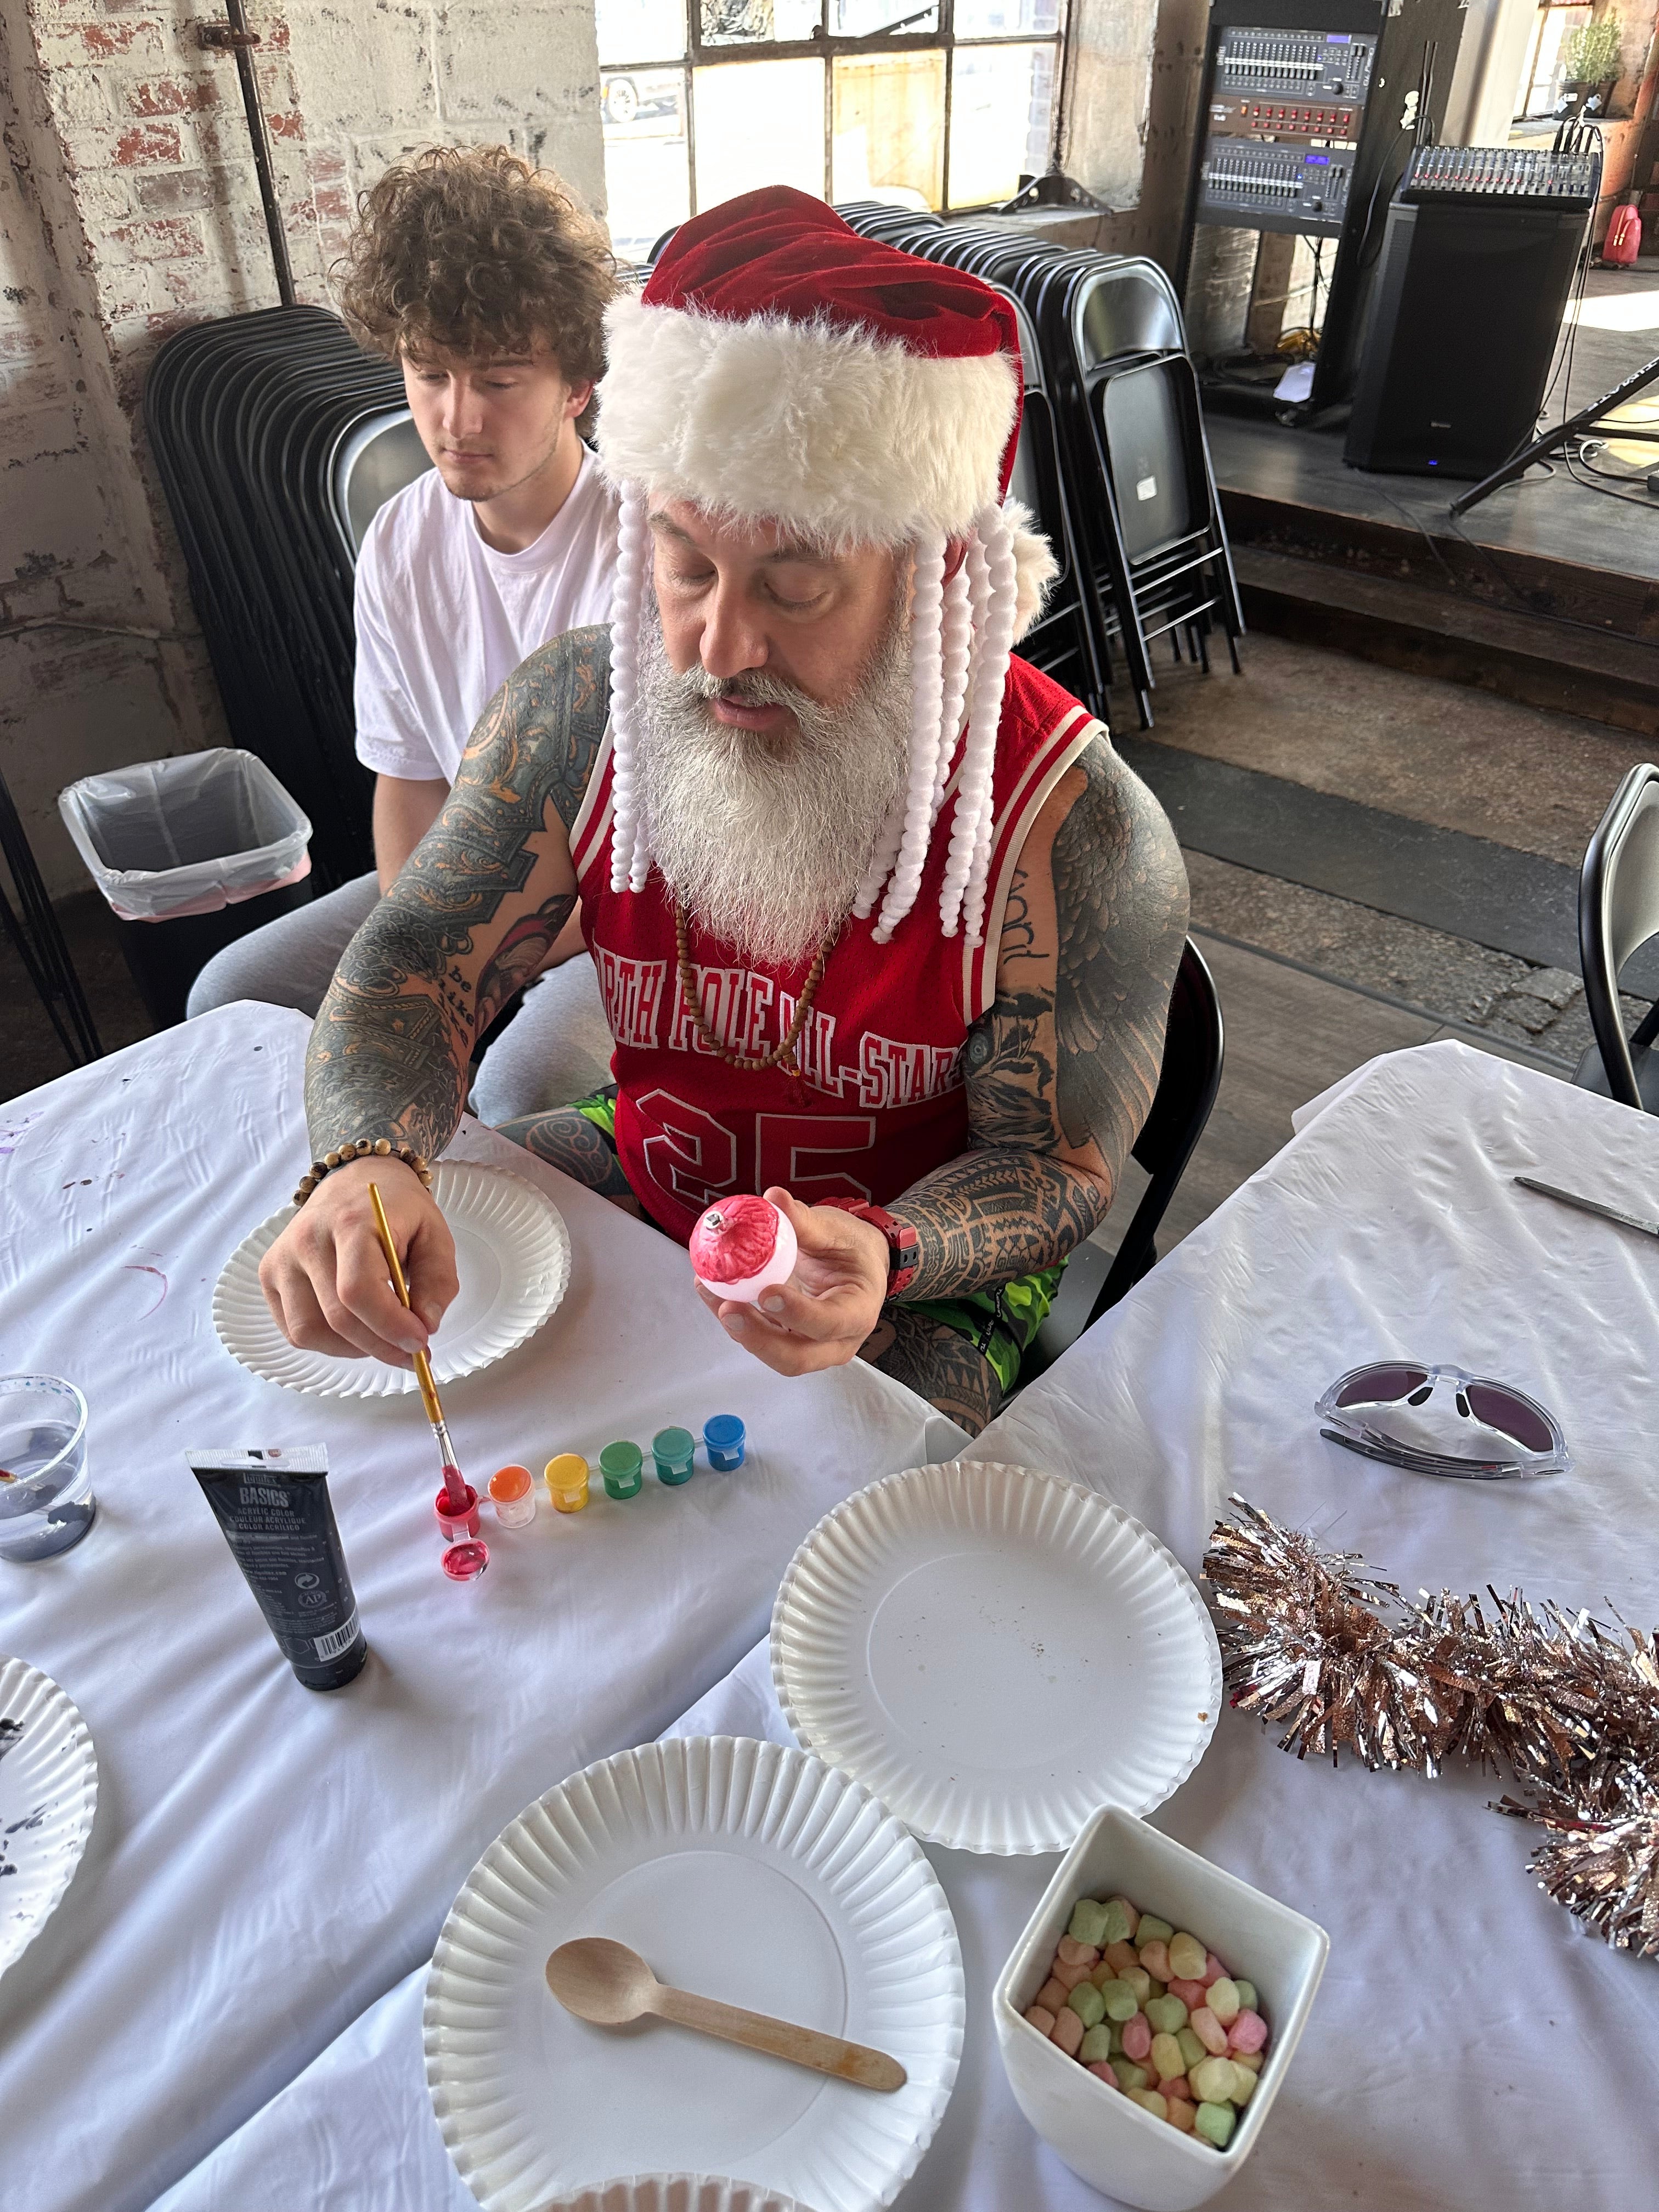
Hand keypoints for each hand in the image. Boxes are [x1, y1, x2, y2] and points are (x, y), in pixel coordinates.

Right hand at [258, 1157, 458, 1364]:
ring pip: (310, 1332)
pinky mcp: (270, 1275)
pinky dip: (328, 1342)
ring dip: (353, 1349)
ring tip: (381, 1336)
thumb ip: (438, 1282)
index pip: (358, 1290)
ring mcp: (282, 1258)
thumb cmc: (397, 1210)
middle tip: (412, 1353)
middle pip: (337, 1318)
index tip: (420, 1342)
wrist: (354, 1180)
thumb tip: (425, 1326)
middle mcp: (307, 1239)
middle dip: (381, 1346)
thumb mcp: (435, 1235)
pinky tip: (354, 1328)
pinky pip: (294, 1331)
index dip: (390, 1325)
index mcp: (351, 1222)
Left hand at [696, 1187, 888, 1376]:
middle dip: (758, 1337)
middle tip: (729, 1308)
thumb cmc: (851, 1248)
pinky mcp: (787, 1341)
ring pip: (772, 1353)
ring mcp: (810, 1347)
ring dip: (738, 1328)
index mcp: (858, 1313)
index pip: (828, 1323)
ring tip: (710, 1293)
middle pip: (796, 1357)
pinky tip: (712, 1292)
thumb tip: (774, 1198)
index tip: (767, 1292)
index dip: (796, 1313)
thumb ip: (804, 1220)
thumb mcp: (835, 1231)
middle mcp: (837, 1340)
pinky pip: (759, 1338)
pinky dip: (735, 1319)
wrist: (856, 1264)